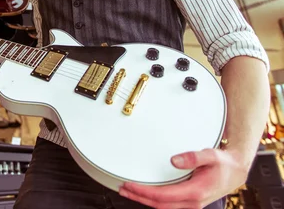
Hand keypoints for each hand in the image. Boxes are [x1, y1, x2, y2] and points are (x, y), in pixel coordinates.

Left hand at [119, 148, 247, 208]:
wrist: (235, 172)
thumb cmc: (223, 164)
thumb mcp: (211, 155)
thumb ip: (193, 157)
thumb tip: (174, 160)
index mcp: (195, 192)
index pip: (163, 196)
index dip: (144, 192)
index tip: (130, 184)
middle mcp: (192, 202)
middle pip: (159, 204)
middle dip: (139, 197)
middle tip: (123, 189)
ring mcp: (191, 204)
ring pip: (163, 206)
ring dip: (145, 200)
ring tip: (129, 191)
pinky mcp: (189, 202)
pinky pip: (168, 204)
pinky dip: (154, 200)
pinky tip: (145, 194)